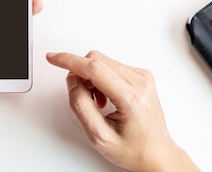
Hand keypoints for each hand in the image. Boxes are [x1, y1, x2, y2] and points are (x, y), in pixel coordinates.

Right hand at [46, 51, 198, 171]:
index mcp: (132, 98)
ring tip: (98, 103)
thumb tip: (73, 82)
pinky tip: (106, 97)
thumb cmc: (134, 150)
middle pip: (97, 61)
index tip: (53, 58)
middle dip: (80, 75)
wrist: (157, 154)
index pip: (94, 68)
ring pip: (103, 62)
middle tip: (81, 96)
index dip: (69, 61)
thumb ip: (81, 107)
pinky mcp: (142, 76)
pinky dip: (101, 79)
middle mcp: (141, 83)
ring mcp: (143, 77)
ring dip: (91, 78)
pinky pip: (111, 66)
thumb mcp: (99, 137)